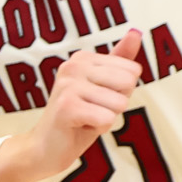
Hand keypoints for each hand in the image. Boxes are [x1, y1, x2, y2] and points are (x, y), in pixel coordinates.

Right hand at [0, 29, 145, 181]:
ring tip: (85, 120)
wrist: (44, 149)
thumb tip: (136, 32)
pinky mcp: (66, 107)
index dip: (120, 92)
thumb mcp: (103, 87)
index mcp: (82, 58)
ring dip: (106, 118)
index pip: (132, 71)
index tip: (96, 99)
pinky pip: (107, 118)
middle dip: (116, 105)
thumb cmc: (78, 117)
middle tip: (91, 111)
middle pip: (128, 83)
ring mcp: (68, 86)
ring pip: (119, 103)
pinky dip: (98, 129)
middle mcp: (73, 66)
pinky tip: (79, 128)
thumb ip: (119, 60)